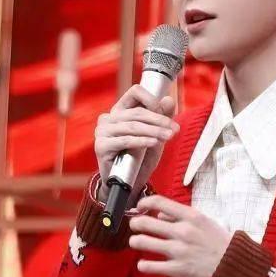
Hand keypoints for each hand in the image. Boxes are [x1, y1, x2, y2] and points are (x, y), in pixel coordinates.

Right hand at [94, 85, 179, 201]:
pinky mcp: (101, 146)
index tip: (166, 112)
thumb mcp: (155, 136)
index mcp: (121, 110)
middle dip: (159, 120)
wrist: (129, 184)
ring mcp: (102, 132)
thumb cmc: (141, 158)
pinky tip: (154, 143)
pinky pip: (125, 140)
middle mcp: (109, 118)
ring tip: (169, 136)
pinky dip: (141, 141)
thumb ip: (161, 118)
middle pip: (137, 112)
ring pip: (133, 126)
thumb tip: (169, 99)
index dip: (152, 100)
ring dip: (154, 131)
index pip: (135, 92)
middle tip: (175, 129)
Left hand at [128, 195, 233, 276]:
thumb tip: (160, 215)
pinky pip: (149, 266)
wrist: (232, 266)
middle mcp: (182, 231)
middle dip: (135, 223)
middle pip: (145, 222)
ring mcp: (178, 251)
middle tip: (135, 225)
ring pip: (142, 242)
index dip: (145, 202)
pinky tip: (144, 263)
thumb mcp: (205, 222)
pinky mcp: (176, 269)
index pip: (160, 202)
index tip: (140, 206)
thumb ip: (181, 217)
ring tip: (136, 242)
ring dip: (135, 241)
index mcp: (191, 216)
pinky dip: (143, 264)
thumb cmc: (219, 242)